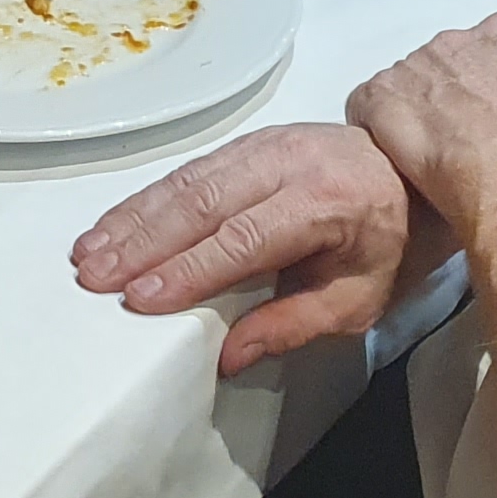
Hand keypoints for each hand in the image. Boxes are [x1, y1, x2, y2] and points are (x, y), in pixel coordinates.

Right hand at [70, 123, 437, 374]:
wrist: (408, 174)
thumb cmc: (387, 246)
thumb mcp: (359, 301)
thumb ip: (294, 325)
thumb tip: (228, 357)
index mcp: (328, 202)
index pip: (246, 238)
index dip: (190, 268)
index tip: (141, 296)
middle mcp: (290, 163)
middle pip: (204, 202)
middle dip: (143, 241)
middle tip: (95, 275)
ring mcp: (264, 144)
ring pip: (188, 180)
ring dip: (133, 218)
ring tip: (88, 253)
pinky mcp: (247, 141)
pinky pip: (189, 169)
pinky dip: (146, 198)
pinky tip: (113, 223)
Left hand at [349, 12, 496, 248]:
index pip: (484, 43)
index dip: (484, 81)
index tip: (491, 111)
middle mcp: (457, 40)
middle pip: (443, 60)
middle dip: (447, 92)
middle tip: (463, 136)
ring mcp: (416, 67)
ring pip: (405, 81)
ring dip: (412, 109)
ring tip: (433, 152)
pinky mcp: (382, 97)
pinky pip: (365, 102)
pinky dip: (373, 122)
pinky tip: (396, 152)